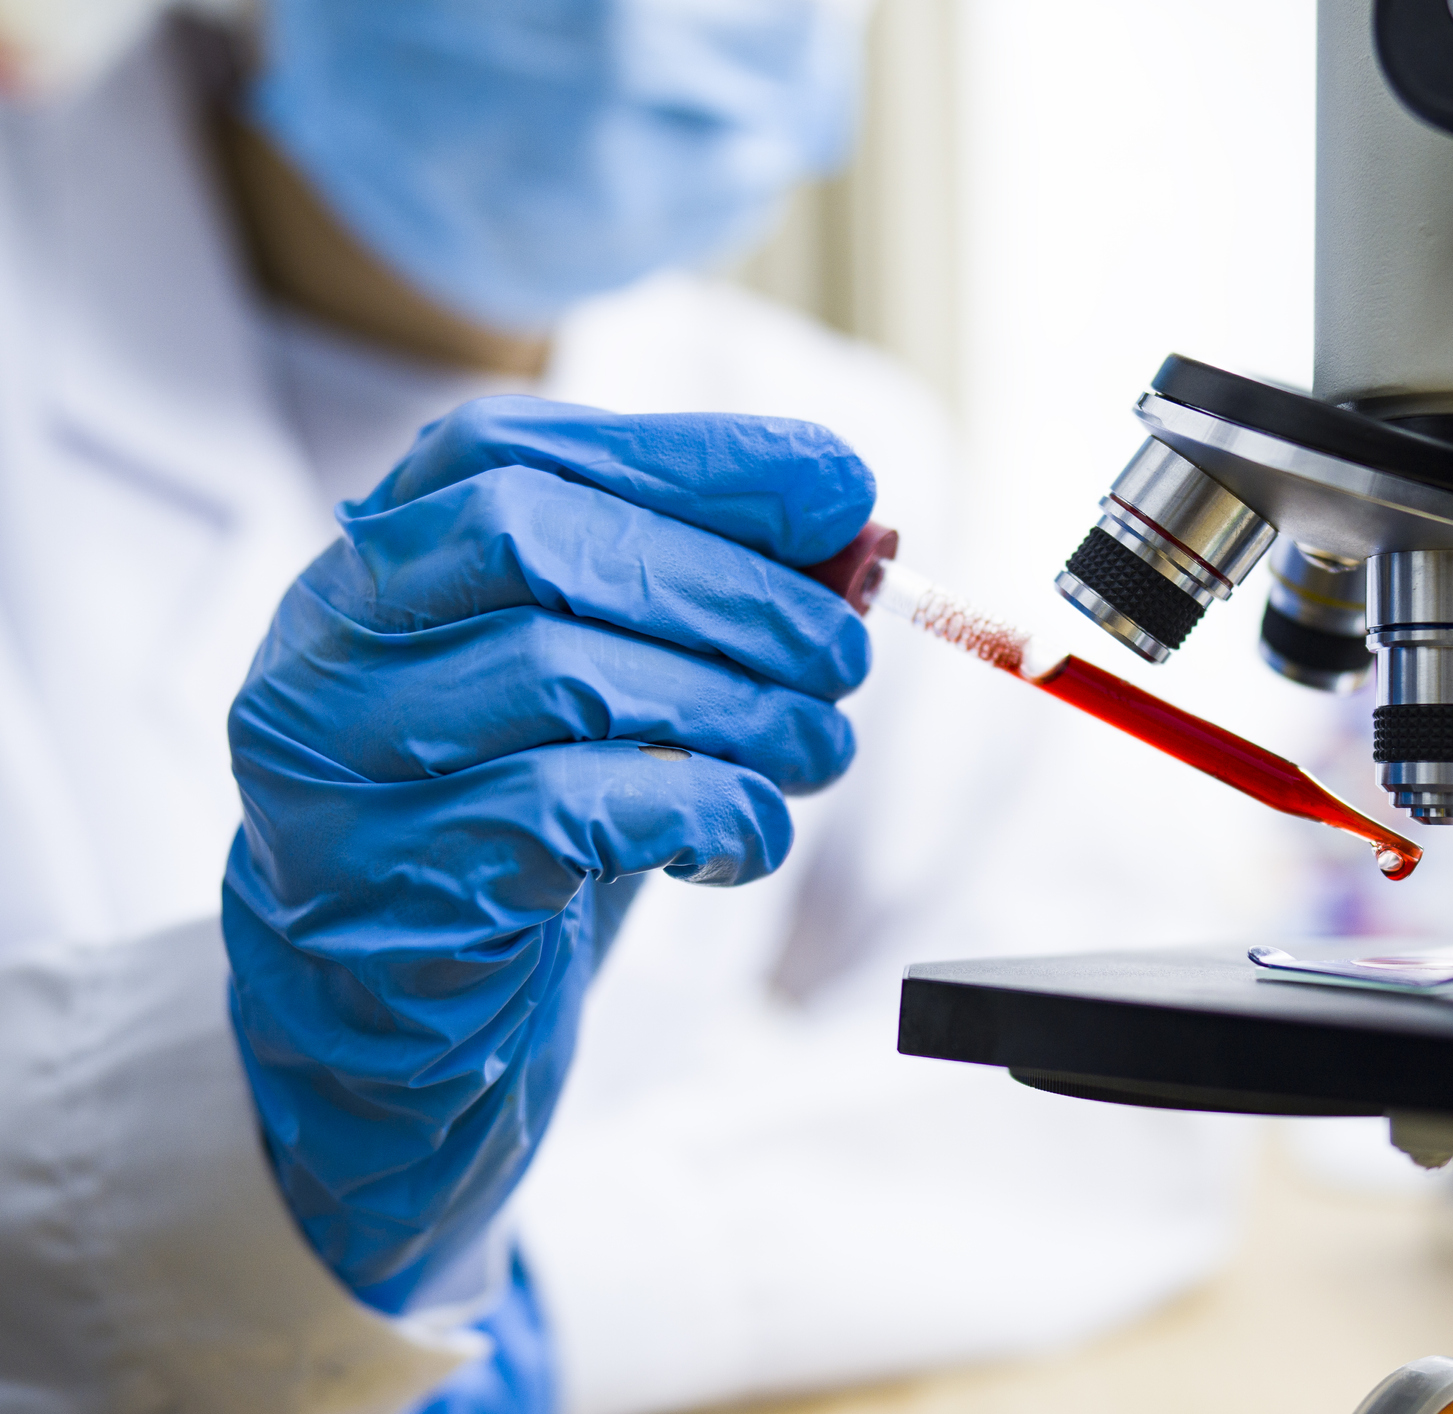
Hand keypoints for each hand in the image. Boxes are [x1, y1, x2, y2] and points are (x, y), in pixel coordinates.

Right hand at [222, 395, 873, 1309]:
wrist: (393, 1020)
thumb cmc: (517, 824)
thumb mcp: (595, 691)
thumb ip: (682, 602)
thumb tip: (853, 538)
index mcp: (374, 562)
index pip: (510, 450)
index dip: (687, 457)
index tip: (841, 484)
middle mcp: (325, 643)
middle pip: (533, 541)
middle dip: (728, 588)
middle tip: (844, 655)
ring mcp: (333, 764)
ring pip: (560, 675)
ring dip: (736, 708)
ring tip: (816, 749)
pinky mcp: (381, 881)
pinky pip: (568, 813)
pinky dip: (702, 810)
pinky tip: (747, 836)